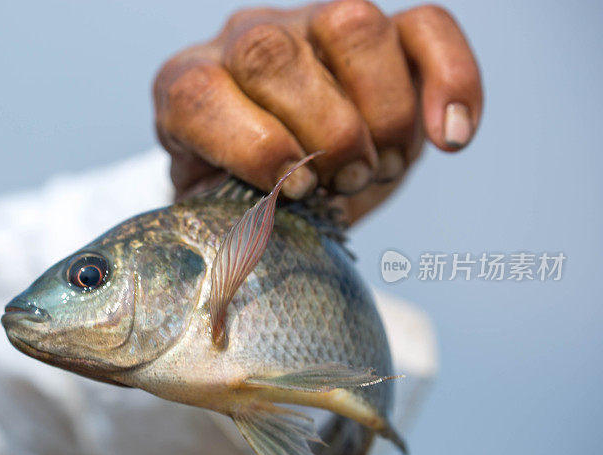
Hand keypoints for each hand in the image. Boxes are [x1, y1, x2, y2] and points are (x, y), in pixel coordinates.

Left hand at [153, 1, 481, 223]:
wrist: (284, 177)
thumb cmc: (247, 197)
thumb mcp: (224, 216)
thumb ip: (230, 221)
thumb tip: (258, 243)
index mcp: (187, 88)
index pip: (198, 94)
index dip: (252, 146)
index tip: (297, 191)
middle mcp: (244, 43)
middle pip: (272, 54)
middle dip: (322, 134)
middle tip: (342, 183)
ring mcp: (311, 26)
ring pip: (351, 26)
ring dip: (380, 113)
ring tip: (379, 167)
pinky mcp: (383, 32)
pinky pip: (426, 27)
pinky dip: (453, 80)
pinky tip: (450, 138)